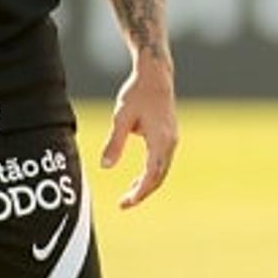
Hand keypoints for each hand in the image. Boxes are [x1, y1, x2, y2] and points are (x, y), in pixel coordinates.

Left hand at [100, 57, 176, 207]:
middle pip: (159, 176)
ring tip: (128, 195)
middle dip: (142, 192)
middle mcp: (170, 142)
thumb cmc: (138, 93)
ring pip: (162, 170)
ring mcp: (172, 138)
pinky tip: (137, 179)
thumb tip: (105, 167)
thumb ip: (114, 143)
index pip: (152, 175)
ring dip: (146, 184)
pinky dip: (150, 173)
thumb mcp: (121, 117)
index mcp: (160, 140)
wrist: (155, 74)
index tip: (125, 203)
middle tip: (123, 204)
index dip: (140, 192)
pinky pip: (162, 161)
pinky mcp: (169, 135)